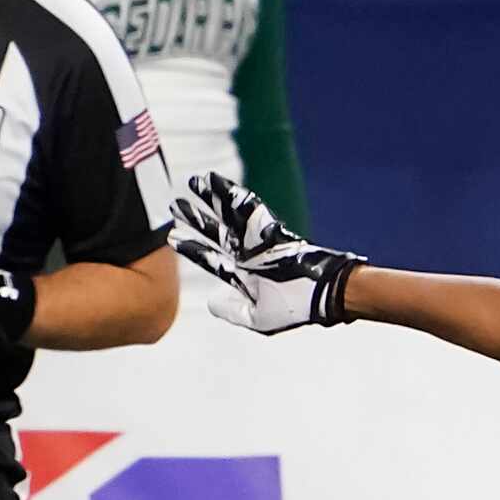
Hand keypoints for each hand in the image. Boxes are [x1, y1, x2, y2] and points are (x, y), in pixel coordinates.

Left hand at [169, 172, 363, 333]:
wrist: (326, 294)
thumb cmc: (296, 308)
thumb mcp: (258, 318)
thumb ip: (232, 310)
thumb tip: (211, 301)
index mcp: (243, 276)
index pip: (211, 259)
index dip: (191, 248)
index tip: (172, 237)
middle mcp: (248, 255)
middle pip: (215, 233)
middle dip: (195, 219)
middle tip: (175, 205)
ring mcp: (258, 240)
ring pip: (228, 216)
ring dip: (210, 199)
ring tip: (193, 183)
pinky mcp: (270, 228)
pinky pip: (247, 208)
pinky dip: (231, 194)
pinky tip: (215, 180)